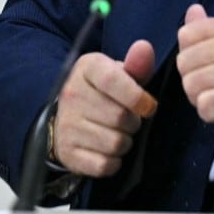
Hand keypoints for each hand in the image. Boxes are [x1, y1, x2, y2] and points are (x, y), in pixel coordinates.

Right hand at [52, 39, 157, 176]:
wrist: (64, 118)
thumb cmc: (101, 93)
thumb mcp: (117, 74)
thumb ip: (136, 65)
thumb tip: (145, 48)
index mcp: (86, 69)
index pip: (112, 80)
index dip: (137, 96)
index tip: (149, 107)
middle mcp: (71, 94)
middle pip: (120, 117)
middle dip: (133, 122)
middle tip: (128, 120)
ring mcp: (67, 125)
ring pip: (115, 143)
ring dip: (125, 142)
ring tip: (118, 134)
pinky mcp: (68, 153)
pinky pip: (104, 165)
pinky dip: (114, 162)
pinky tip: (107, 150)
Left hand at [175, 4, 213, 142]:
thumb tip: (192, 10)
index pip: (187, 34)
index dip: (190, 52)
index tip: (205, 63)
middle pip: (184, 62)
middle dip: (193, 78)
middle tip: (213, 86)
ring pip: (190, 85)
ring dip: (200, 97)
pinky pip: (204, 106)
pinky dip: (210, 113)